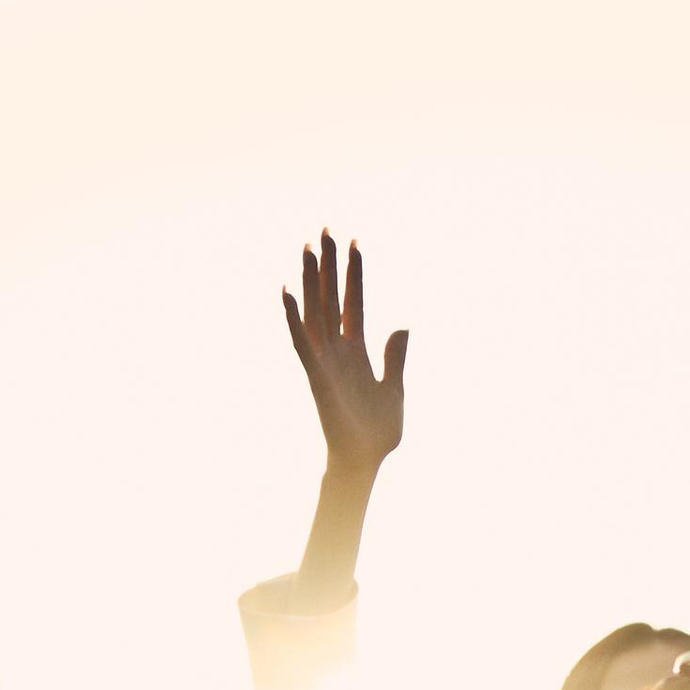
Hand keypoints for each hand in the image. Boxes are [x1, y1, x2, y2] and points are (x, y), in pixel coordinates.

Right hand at [282, 231, 406, 479]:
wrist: (365, 460)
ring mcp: (324, 359)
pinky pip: (302, 340)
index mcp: (357, 350)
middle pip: (331, 297)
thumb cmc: (377, 432)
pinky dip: (293, 316)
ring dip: (311, 280)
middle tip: (325, 230)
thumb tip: (402, 326)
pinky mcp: (316, 374)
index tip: (355, 243)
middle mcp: (337, 349)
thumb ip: (395, 357)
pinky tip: (287, 291)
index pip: (354, 302)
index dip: (354, 274)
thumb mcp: (394, 388)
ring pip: (315, 310)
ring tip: (307, 248)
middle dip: (329, 265)